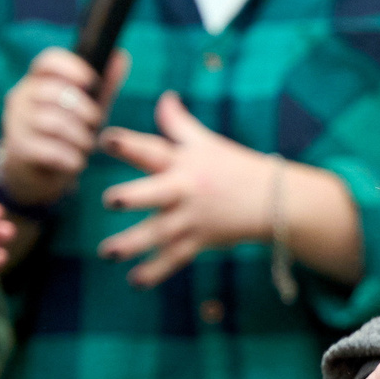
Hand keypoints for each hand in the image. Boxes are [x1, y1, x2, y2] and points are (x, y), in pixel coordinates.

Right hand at [0, 48, 129, 207]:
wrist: (36, 172)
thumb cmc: (66, 132)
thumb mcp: (87, 107)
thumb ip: (103, 85)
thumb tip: (121, 56)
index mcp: (38, 81)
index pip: (47, 61)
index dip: (70, 66)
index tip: (90, 80)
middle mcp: (21, 97)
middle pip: (54, 92)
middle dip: (84, 110)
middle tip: (95, 123)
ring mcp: (16, 122)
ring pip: (54, 122)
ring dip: (80, 137)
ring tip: (86, 145)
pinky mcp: (18, 148)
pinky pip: (51, 149)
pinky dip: (71, 157)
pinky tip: (75, 161)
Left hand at [98, 92, 277, 286]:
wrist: (274, 199)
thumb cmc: (234, 166)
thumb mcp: (206, 142)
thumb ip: (178, 123)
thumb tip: (164, 96)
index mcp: (183, 162)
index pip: (152, 149)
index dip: (128, 144)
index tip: (105, 140)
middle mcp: (185, 190)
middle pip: (156, 193)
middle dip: (135, 197)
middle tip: (112, 200)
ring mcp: (193, 218)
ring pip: (160, 232)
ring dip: (133, 243)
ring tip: (107, 253)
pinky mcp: (200, 240)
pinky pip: (175, 258)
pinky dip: (156, 271)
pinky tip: (135, 281)